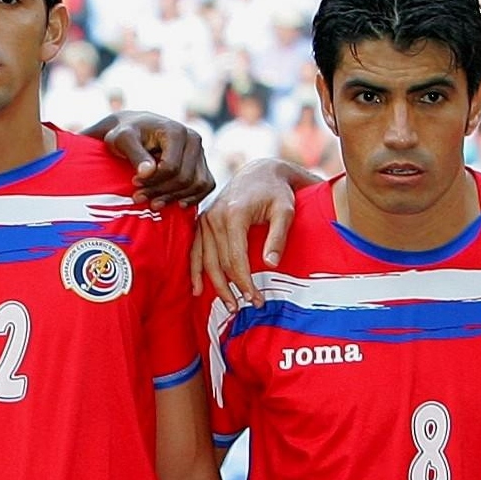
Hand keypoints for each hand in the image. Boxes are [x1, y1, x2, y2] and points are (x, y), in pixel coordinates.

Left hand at [94, 112, 209, 204]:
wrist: (135, 128)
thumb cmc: (126, 133)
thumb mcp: (123, 140)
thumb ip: (135, 154)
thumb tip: (147, 172)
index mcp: (176, 131)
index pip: (171, 168)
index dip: (152, 181)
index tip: (134, 183)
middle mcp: (193, 139)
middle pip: (184, 178)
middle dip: (161, 192)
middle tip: (138, 197)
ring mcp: (200, 151)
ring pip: (197, 184)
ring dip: (175, 198)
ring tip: (153, 203)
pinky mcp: (202, 163)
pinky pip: (206, 186)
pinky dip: (193, 197)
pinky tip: (177, 204)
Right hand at [192, 159, 303, 309]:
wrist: (261, 172)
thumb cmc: (277, 192)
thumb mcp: (286, 210)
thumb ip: (278, 237)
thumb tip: (270, 264)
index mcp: (234, 214)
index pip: (236, 259)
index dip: (245, 282)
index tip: (256, 299)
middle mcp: (215, 217)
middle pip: (220, 263)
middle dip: (233, 288)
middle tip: (246, 307)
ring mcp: (206, 219)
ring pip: (206, 260)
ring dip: (216, 286)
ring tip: (229, 305)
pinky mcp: (202, 222)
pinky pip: (195, 251)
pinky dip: (195, 271)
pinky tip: (197, 289)